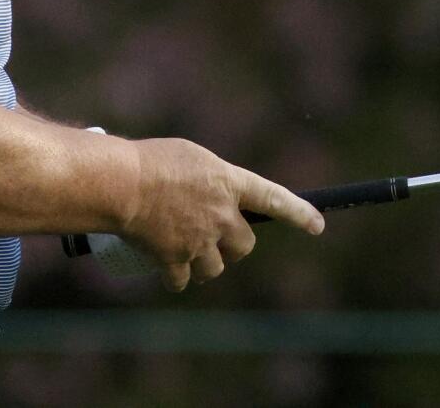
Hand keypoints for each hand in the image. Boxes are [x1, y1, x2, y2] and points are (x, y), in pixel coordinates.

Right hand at [117, 138, 324, 291]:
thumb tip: (213, 198)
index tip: (318, 226)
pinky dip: (175, 277)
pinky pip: (183, 280)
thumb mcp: (193, 158)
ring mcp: (201, 240)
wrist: (122, 184)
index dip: (299, 213)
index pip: (275, 199)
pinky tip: (165, 267)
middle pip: (244, 245)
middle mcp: (222, 215)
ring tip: (186, 251)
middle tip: (214, 238)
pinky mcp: (175, 260)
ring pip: (215, 268)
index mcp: (230, 183)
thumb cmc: (151, 161)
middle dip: (232, 245)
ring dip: (204, 264)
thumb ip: (211, 180)